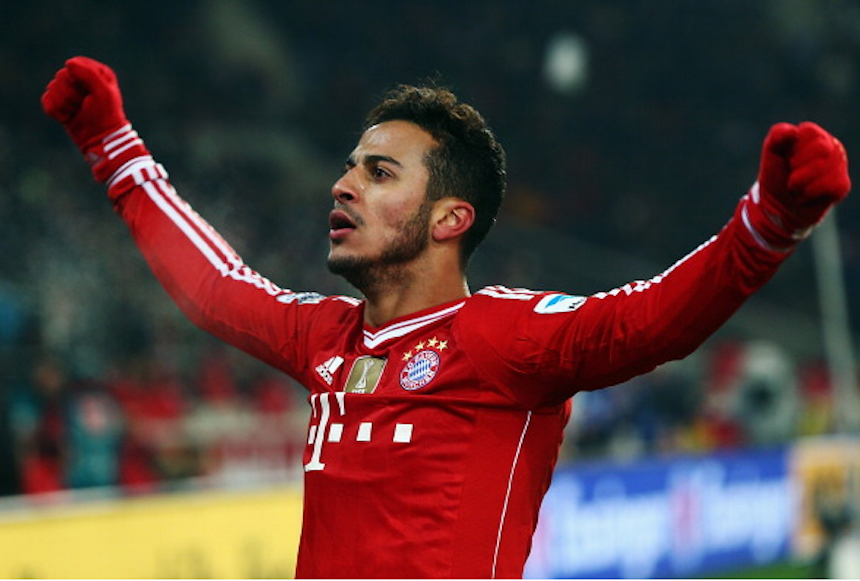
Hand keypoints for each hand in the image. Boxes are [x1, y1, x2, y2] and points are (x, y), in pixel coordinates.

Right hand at [43, 56, 148, 182]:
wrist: (100, 139)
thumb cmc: (105, 115)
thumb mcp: (102, 91)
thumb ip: (88, 73)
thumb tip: (68, 63)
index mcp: (96, 73)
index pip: (74, 65)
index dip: (78, 79)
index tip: (89, 92)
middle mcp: (81, 80)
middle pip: (60, 77)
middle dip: (70, 94)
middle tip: (83, 104)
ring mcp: (69, 92)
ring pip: (52, 88)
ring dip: (65, 104)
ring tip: (78, 112)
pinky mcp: (59, 104)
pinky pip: (46, 100)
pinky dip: (56, 112)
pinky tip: (68, 117)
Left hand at [752, 122, 849, 245]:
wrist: (777, 206)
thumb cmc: (775, 176)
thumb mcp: (771, 154)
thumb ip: (777, 137)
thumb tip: (793, 131)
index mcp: (813, 135)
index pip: (810, 132)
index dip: (794, 149)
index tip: (786, 160)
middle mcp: (830, 146)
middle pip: (822, 149)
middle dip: (798, 166)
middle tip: (790, 176)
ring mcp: (839, 165)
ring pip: (825, 170)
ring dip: (801, 184)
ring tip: (795, 188)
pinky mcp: (842, 185)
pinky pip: (831, 187)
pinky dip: (810, 194)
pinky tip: (805, 196)